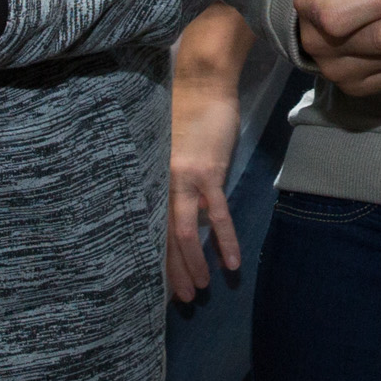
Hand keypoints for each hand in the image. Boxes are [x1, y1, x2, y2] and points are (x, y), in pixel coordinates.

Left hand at [165, 6, 251, 301]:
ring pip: (184, 232)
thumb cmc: (184, 108)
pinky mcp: (208, 172)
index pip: (149, 225)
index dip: (154, 255)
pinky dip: (223, 241)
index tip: (156, 282)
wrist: (201, 80)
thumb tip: (175, 203)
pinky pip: (216, 214)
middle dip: (171, 271)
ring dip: (192, 264)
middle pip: (162, 236)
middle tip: (178, 300)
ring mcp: (184, 179)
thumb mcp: (167, 146)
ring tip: (199, 291)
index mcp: (150, 177)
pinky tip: (231, 264)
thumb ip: (167, 175)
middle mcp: (160, 182)